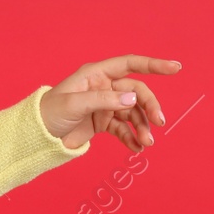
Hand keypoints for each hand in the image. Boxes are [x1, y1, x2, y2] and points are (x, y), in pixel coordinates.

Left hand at [38, 55, 180, 151]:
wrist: (38, 135)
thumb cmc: (50, 112)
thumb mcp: (74, 104)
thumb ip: (103, 100)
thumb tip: (133, 99)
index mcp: (95, 74)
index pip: (130, 64)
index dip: (153, 64)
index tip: (175, 68)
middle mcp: (104, 87)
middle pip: (137, 92)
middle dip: (150, 107)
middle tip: (159, 124)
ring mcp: (105, 105)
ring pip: (134, 113)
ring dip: (143, 127)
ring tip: (146, 143)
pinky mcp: (104, 122)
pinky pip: (125, 128)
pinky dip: (132, 138)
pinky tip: (136, 148)